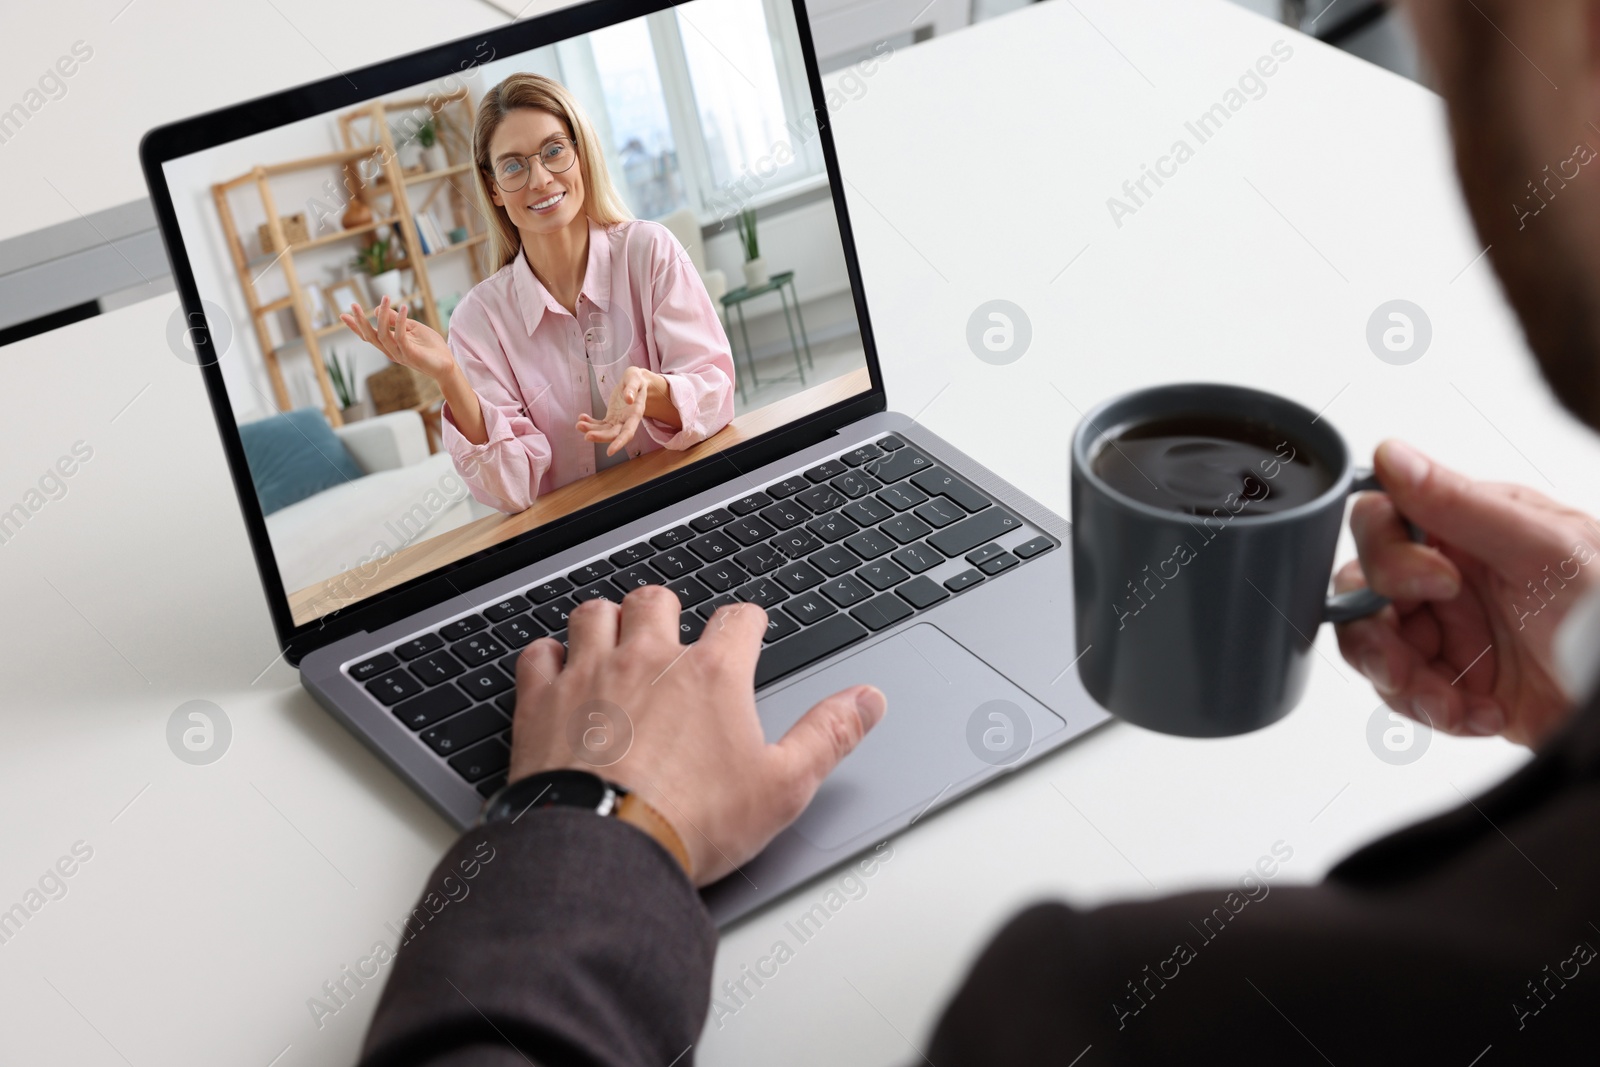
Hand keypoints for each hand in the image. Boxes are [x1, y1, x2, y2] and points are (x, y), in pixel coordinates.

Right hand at [339, 296, 455, 382]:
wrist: (447, 365)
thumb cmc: (430, 347)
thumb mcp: (412, 328)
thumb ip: (396, 320)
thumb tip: (379, 308)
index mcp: (389, 345)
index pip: (368, 335)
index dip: (355, 326)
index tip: (343, 315)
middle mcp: (391, 351)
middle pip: (370, 336)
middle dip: (360, 321)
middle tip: (353, 305)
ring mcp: (399, 354)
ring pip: (382, 335)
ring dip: (382, 316)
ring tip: (385, 297)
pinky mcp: (410, 353)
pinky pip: (400, 336)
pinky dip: (399, 321)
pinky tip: (403, 308)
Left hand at [507, 587, 886, 884]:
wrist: (605, 852)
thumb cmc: (692, 822)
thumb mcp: (783, 786)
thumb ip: (830, 734)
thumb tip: (868, 700)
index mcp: (713, 674)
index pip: (738, 619)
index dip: (747, 624)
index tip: (746, 633)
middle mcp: (649, 658)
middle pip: (657, 599)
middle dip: (666, 610)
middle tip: (670, 633)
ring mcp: (590, 674)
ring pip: (594, 613)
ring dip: (605, 622)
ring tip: (613, 640)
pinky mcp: (541, 701)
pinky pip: (538, 654)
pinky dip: (547, 657)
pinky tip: (555, 671)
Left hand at [576, 365, 656, 456]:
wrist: (635, 381)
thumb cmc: (636, 379)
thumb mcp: (635, 378)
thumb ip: (632, 388)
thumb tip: (628, 399)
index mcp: (635, 413)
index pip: (628, 432)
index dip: (620, 443)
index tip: (610, 452)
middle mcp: (627, 421)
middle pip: (614, 434)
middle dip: (600, 436)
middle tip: (586, 435)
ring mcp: (619, 421)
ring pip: (605, 431)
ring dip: (592, 430)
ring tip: (579, 424)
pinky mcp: (611, 418)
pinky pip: (600, 424)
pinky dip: (590, 423)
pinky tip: (582, 418)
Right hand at [1334, 439, 1599, 746]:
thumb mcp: (1545, 549)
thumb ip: (1459, 503)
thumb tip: (1390, 454)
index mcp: (1468, 529)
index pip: (1380, 522)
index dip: (1388, 557)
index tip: (1437, 585)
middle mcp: (1449, 576)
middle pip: (1360, 591)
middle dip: (1374, 634)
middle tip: (1409, 663)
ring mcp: (1449, 631)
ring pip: (1371, 646)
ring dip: (1400, 682)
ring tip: (1446, 702)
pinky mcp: (1455, 683)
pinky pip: (1404, 696)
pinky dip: (1434, 711)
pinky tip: (1484, 714)